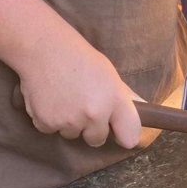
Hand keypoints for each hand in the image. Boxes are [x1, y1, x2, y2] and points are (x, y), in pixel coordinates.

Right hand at [16, 28, 142, 148]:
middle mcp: (94, 114)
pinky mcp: (47, 123)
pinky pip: (51, 130)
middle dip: (90, 128)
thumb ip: (123, 96)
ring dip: (68, 122)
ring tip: (63, 96)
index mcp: (114, 99)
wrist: (43, 48)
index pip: (130, 136)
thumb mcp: (108, 73)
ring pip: (72, 135)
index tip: (117, 131)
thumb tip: (143, 108)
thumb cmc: (78, 57)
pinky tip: (49, 98)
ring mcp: (70, 121)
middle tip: (81, 103)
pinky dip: (49, 119)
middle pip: (97, 140)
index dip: (124, 135)